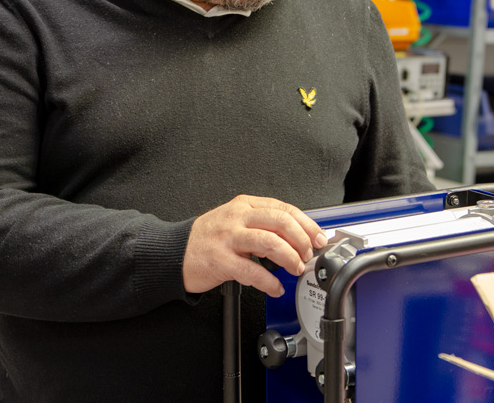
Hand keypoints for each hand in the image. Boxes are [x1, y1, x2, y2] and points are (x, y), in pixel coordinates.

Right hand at [182, 194, 327, 297]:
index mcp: (245, 205)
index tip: (318, 237)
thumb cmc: (209, 238)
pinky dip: (269, 282)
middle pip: (280, 222)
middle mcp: (237, 217)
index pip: (283, 208)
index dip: (306, 223)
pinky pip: (251, 271)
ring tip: (295, 268)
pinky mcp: (220, 260)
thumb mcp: (236, 220)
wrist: (175, 252)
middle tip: (308, 254)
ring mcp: (228, 238)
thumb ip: (262, 224)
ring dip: (289, 258)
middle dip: (301, 240)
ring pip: (270, 242)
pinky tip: (275, 287)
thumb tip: (297, 237)